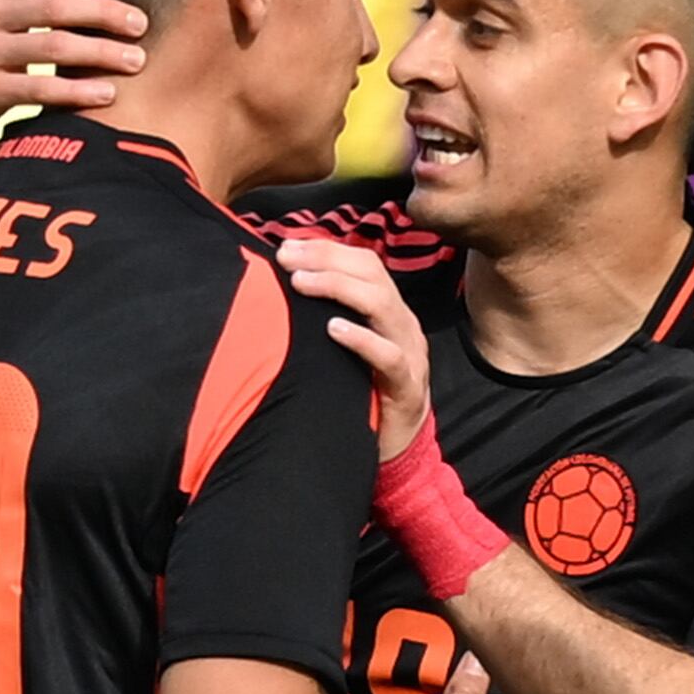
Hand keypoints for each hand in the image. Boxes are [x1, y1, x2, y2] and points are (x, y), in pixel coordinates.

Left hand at [278, 236, 428, 461]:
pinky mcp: (406, 386)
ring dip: (338, 288)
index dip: (325, 248)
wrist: (400, 449)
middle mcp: (401, 324)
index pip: (362, 262)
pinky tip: (334, 329)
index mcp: (387, 310)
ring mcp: (408, 353)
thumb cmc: (363, 394)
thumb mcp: (346, 349)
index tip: (285, 245)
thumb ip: (327, 318)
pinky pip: (389, 356)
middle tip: (286, 258)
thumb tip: (285, 287)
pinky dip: (362, 339)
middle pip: (371, 273)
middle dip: (326, 259)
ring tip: (301, 283)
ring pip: (382, 304)